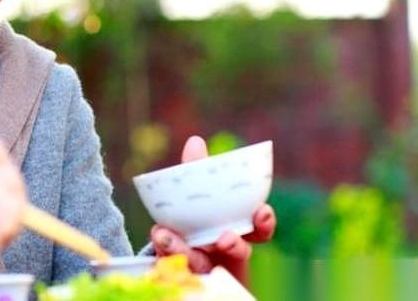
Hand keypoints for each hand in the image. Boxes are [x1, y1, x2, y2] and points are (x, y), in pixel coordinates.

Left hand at [150, 136, 276, 285]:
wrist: (173, 257)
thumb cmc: (193, 222)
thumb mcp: (193, 197)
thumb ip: (195, 172)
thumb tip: (195, 141)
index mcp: (236, 231)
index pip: (259, 230)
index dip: (264, 223)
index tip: (262, 212)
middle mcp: (224, 255)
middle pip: (236, 253)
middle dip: (233, 245)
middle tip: (225, 237)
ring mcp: (205, 271)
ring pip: (202, 266)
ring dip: (189, 254)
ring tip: (169, 239)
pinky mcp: (184, 279)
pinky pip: (176, 275)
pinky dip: (165, 258)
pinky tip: (156, 241)